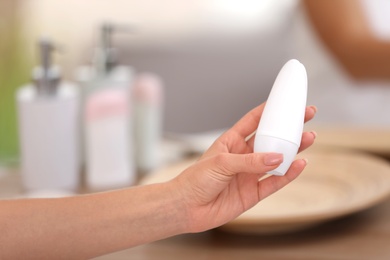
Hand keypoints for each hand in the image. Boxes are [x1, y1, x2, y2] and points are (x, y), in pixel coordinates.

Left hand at [173, 103, 316, 231]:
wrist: (186, 208)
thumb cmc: (195, 180)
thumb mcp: (222, 163)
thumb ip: (250, 161)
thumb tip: (277, 156)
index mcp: (231, 142)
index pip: (253, 121)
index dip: (269, 110)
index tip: (286, 101)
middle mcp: (243, 156)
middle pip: (270, 139)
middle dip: (287, 128)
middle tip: (305, 117)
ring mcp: (249, 174)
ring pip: (276, 160)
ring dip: (292, 150)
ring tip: (309, 138)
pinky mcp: (253, 193)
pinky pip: (274, 182)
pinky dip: (288, 175)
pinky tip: (299, 165)